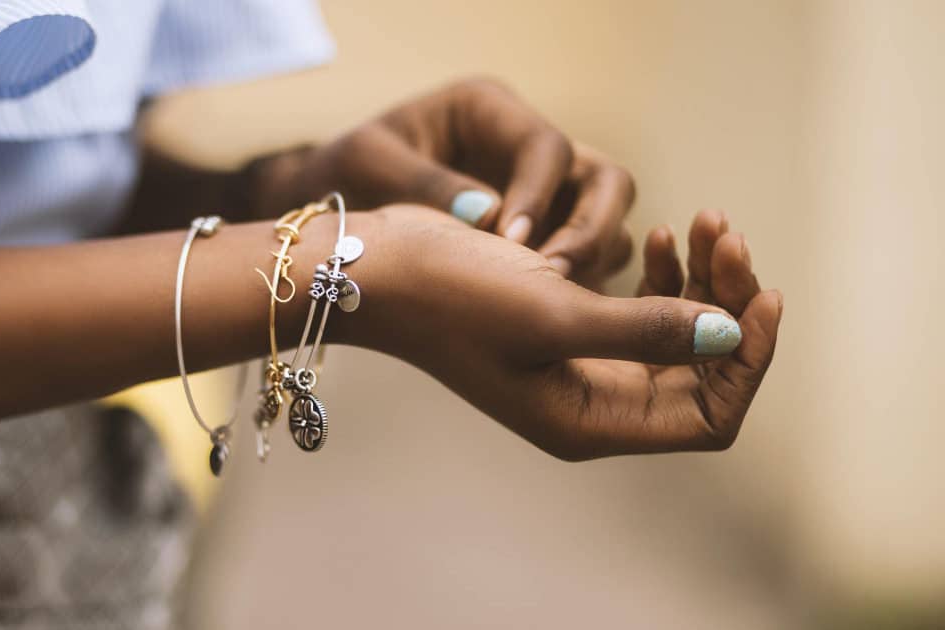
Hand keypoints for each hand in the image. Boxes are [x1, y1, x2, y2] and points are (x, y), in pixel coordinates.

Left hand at [251, 78, 635, 287]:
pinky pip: (584, 262)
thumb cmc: (342, 175)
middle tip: (552, 277)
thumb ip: (426, 185)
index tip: (511, 241)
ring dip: (589, 263)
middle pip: (605, 181)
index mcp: (488, 111)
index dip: (538, 194)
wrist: (328, 213)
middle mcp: (526, 150)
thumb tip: (492, 217)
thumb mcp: (368, 165)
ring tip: (549, 303)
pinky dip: (575, 287)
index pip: (546, 147)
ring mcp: (544, 195)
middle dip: (590, 229)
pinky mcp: (543, 239)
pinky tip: (543, 318)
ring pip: (607, 224)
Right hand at [347, 205, 781, 459]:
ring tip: (703, 222)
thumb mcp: (552, 313)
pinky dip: (661, 273)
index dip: (747, 361)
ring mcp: (579, 364)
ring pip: (675, 333)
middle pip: (700, 369)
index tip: (761, 293)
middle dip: (726, 302)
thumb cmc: (452, 296)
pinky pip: (640, 308)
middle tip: (726, 233)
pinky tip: (658, 234)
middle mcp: (590, 401)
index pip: (708, 415)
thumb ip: (645, 330)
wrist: (379, 265)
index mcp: (589, 421)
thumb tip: (729, 334)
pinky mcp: (566, 324)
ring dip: (699, 280)